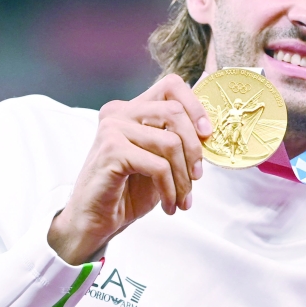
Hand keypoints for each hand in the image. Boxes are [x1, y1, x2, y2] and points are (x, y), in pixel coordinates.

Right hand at [48, 74, 212, 264]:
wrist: (95, 220)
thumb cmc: (130, 189)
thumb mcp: (161, 158)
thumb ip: (179, 137)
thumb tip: (209, 119)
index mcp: (133, 108)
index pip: (171, 85)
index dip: (196, 106)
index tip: (207, 134)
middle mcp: (119, 112)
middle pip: (174, 111)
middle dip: (194, 148)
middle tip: (197, 177)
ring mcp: (112, 129)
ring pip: (170, 142)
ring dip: (183, 177)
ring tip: (183, 199)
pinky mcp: (111, 151)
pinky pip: (158, 166)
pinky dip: (170, 189)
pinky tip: (169, 204)